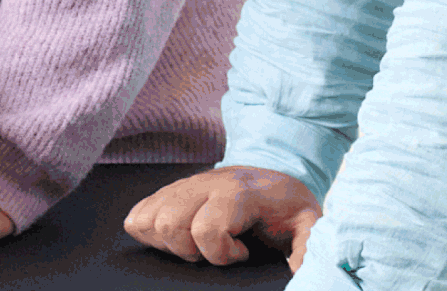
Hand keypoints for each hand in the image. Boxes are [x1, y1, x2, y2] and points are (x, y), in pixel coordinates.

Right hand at [123, 165, 321, 272]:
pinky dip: (150, 232)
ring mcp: (181, 186)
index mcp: (236, 192)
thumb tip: (299, 273)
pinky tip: (178, 238)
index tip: (242, 253)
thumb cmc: (286, 204)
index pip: (205, 228)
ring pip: (148, 219)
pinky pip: (138, 215)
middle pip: (169, 224)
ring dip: (168, 242)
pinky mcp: (167, 192)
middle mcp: (203, 184)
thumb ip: (308, 247)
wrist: (273, 173)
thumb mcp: (309, 223)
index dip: (221, 253)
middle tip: (214, 251)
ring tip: (197, 244)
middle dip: (190, 250)